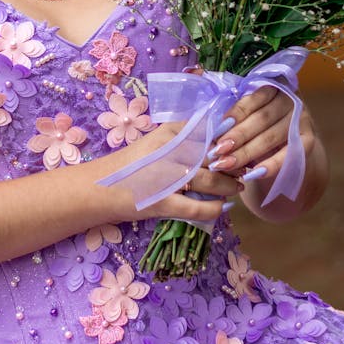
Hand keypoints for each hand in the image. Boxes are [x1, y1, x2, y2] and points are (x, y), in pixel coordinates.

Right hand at [105, 120, 242, 224]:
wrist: (100, 188)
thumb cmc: (131, 164)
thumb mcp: (156, 141)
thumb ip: (182, 137)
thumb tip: (216, 137)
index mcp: (169, 134)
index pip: (207, 133)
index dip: (227, 141)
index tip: (240, 146)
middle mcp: (169, 152)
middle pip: (212, 156)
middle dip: (232, 165)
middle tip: (243, 170)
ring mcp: (167, 178)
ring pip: (210, 180)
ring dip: (228, 186)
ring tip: (236, 188)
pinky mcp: (164, 203)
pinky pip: (198, 208)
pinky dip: (214, 209)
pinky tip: (222, 207)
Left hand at [206, 85, 326, 218]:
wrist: (287, 139)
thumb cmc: (257, 121)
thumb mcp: (248, 112)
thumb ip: (233, 112)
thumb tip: (208, 124)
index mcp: (272, 85)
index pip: (252, 99)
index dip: (234, 115)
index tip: (216, 131)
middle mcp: (290, 99)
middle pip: (261, 119)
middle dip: (237, 136)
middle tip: (217, 151)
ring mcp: (302, 119)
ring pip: (271, 137)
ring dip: (247, 153)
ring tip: (226, 164)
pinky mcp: (308, 140)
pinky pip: (289, 154)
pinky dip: (271, 165)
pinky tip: (253, 174)